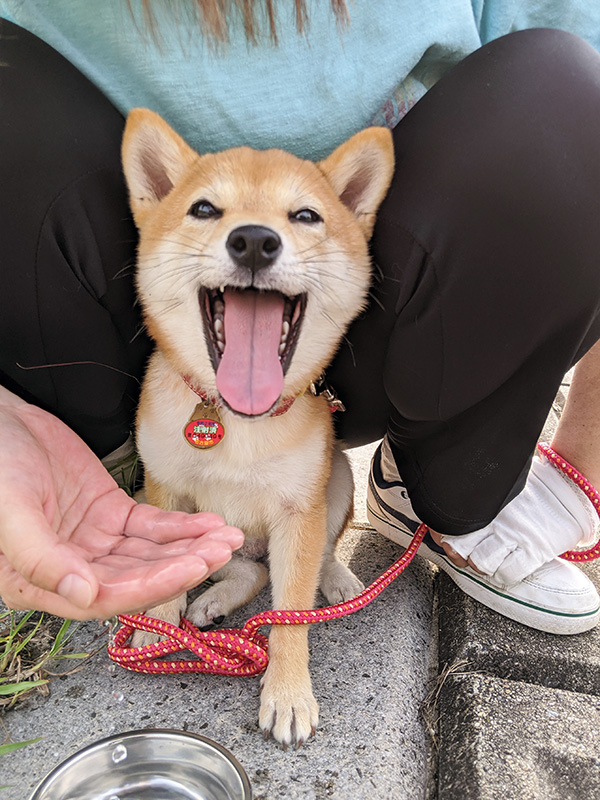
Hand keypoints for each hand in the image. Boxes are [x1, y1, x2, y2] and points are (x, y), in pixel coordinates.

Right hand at [0, 387, 243, 619]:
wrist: (1, 421)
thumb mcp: (10, 509)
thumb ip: (41, 557)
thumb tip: (84, 595)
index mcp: (39, 583)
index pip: (105, 598)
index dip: (152, 587)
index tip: (190, 569)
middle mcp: (72, 569)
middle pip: (138, 579)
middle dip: (183, 566)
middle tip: (221, 551)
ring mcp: (95, 541)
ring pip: (150, 554)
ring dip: (190, 548)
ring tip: (225, 538)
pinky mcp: (111, 514)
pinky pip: (151, 527)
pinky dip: (181, 527)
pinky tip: (208, 524)